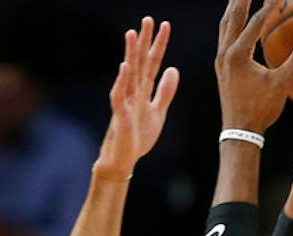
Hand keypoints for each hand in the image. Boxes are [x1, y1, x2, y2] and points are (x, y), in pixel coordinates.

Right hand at [93, 17, 179, 179]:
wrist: (123, 160)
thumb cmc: (138, 137)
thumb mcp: (158, 112)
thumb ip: (165, 91)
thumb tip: (173, 69)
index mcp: (144, 90)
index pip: (152, 63)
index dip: (159, 45)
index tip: (165, 25)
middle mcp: (134, 92)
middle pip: (139, 62)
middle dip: (144, 41)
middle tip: (148, 19)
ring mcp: (125, 102)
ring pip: (128, 74)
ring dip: (130, 54)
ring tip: (132, 34)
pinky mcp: (120, 116)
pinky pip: (119, 96)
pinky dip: (122, 81)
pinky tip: (125, 67)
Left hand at [215, 0, 292, 133]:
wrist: (239, 132)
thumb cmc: (260, 110)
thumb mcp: (282, 84)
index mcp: (238, 55)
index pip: (255, 22)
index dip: (270, 6)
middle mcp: (225, 53)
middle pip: (233, 16)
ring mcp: (220, 60)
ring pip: (225, 25)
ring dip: (234, 7)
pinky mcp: (221, 66)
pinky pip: (225, 36)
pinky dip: (231, 23)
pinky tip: (238, 20)